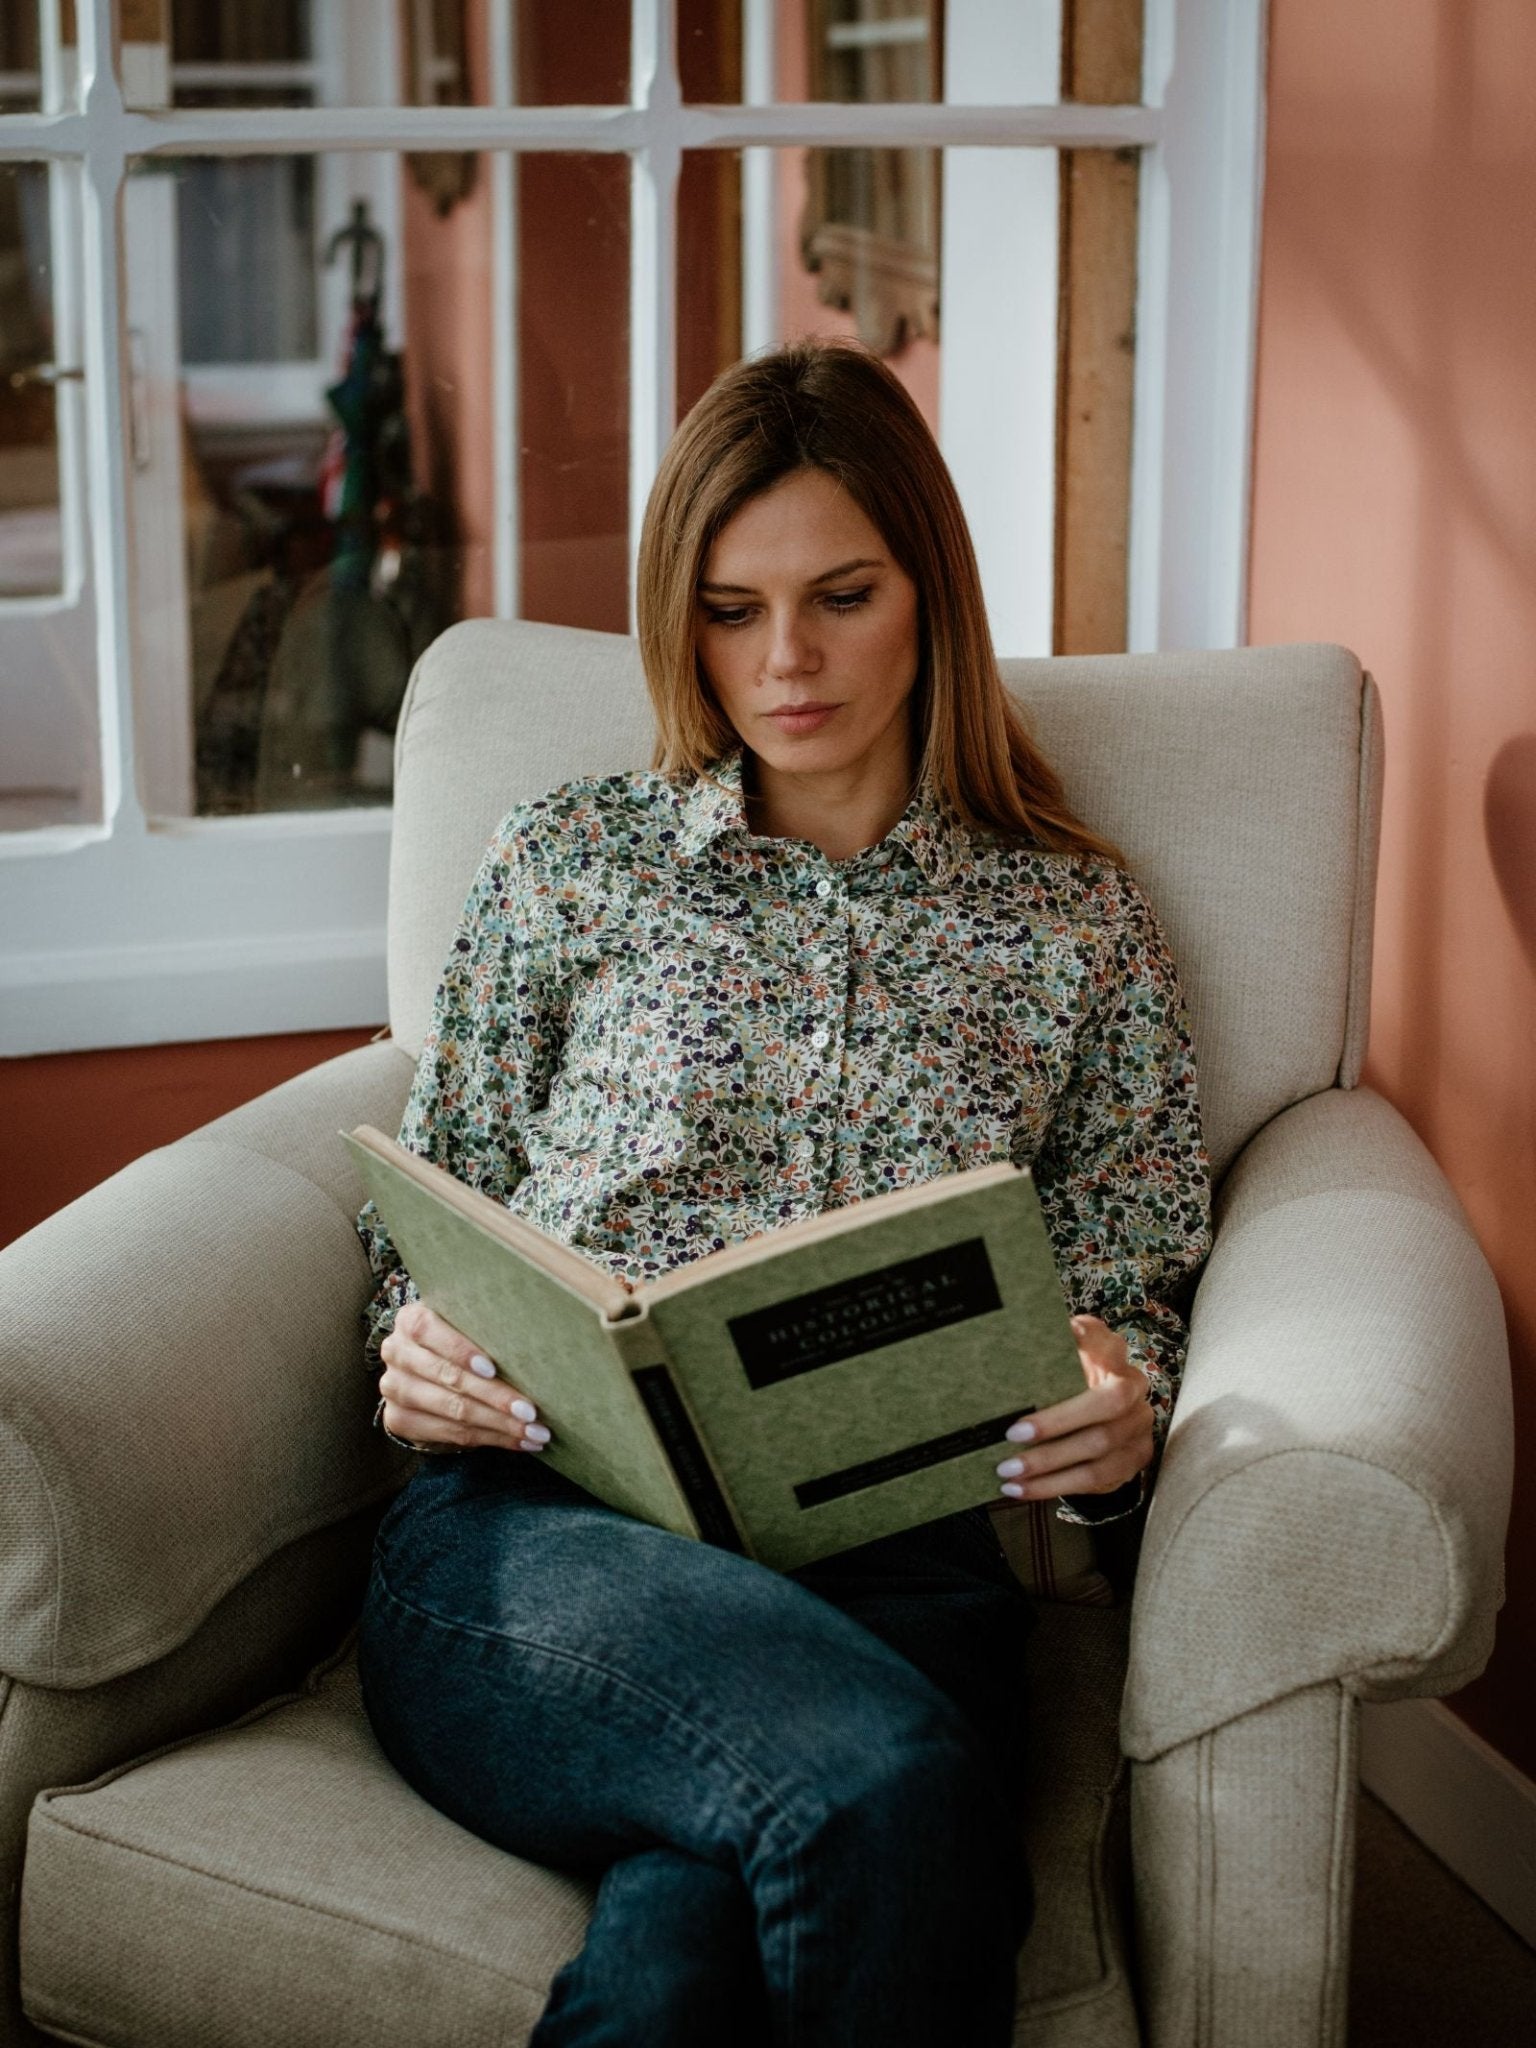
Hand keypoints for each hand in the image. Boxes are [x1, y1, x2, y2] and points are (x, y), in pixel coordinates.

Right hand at [378, 1301, 552, 1453]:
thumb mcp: (467, 1323)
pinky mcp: (399, 1420)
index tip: (493, 1369)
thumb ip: (487, 1325)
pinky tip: (519, 1441)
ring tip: (535, 1432)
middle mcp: (396, 1352)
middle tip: (531, 1412)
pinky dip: (491, 1439)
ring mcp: (394, 1388)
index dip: (460, 1350)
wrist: (427, 1365)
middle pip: (448, 1377)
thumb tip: (536, 1334)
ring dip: (500, 1425)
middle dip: (495, 1397)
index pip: (429, 1331)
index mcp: (410, 1320)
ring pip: (453, 1411)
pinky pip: (451, 1434)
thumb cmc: (461, 1337)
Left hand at [996, 1315, 1151, 1501]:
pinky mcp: (1133, 1460)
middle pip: (1107, 1404)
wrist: (1099, 1414)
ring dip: (1049, 1465)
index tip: (1066, 1339)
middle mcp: (1132, 1387)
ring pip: (1099, 1449)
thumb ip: (1041, 1351)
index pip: (1103, 1343)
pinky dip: (1055, 1486)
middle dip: (1057, 1422)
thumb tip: (999, 1337)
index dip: (1087, 1340)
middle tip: (1012, 1434)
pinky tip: (1023, 1489)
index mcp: (1111, 1354)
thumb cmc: (1064, 1380)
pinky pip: (1095, 1479)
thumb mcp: (1056, 1361)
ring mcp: (1137, 1427)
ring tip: (1008, 1472)